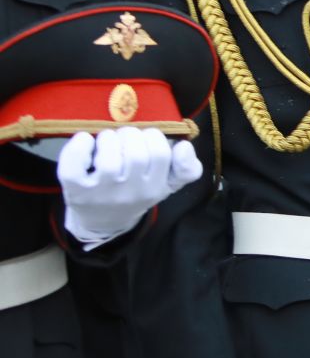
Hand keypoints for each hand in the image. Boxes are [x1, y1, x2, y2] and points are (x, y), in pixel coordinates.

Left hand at [59, 127, 201, 245]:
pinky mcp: (76, 191)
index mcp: (155, 188)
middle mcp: (131, 193)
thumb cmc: (136, 194)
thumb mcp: (167, 185)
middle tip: (124, 138)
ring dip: (108, 138)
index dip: (153, 137)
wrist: (102, 222)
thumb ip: (186, 169)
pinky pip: (75, 164)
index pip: (161, 154)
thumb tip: (183, 146)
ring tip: (107, 141)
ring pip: (110, 156)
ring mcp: (102, 193)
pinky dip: (79, 145)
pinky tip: (85, 142)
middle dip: (129, 134)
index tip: (145, 138)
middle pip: (136, 152)